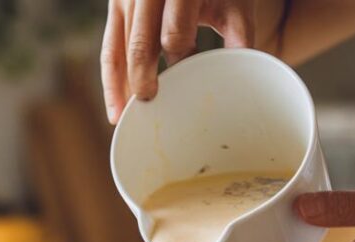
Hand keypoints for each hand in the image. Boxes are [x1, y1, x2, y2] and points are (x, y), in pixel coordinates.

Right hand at [101, 0, 257, 122]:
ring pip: (118, 50)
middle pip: (140, 44)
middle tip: (150, 105)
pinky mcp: (116, 8)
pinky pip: (109, 50)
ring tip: (125, 118)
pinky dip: (112, 82)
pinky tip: (116, 109)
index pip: (174, 33)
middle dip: (143, 78)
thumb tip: (245, 74)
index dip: (182, 60)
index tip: (191, 79)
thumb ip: (239, 33)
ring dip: (121, 86)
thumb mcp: (233, 2)